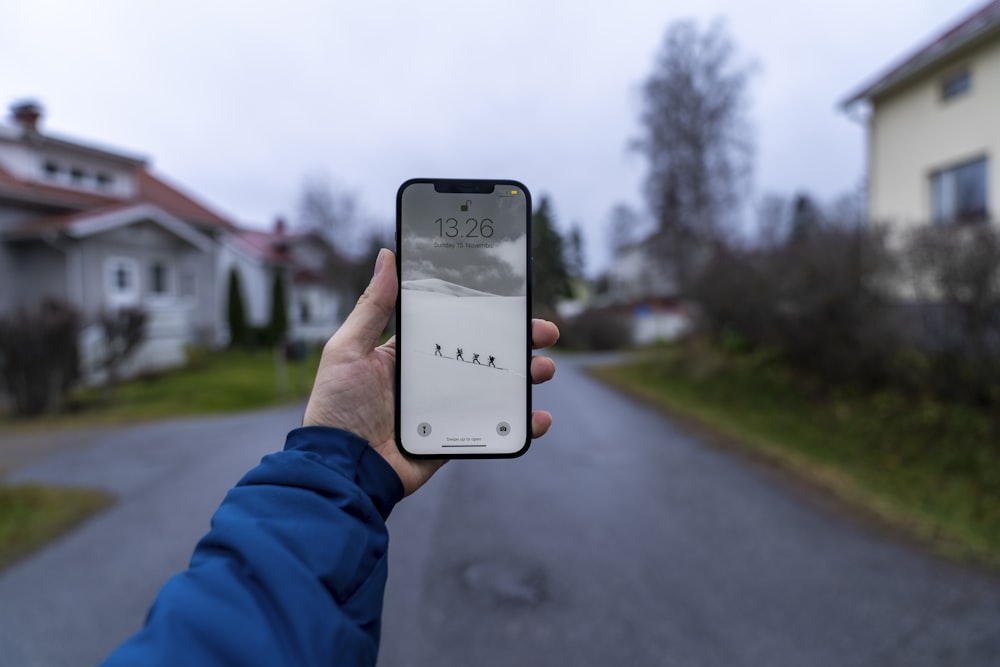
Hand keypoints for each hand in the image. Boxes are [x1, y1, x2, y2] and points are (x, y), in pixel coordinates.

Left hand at [302, 249, 558, 495]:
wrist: (341, 469)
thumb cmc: (336, 408)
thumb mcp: (348, 349)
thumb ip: (372, 307)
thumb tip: (386, 256)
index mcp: (408, 354)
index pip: (455, 325)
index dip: (484, 312)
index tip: (512, 299)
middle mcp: (430, 378)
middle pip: (484, 353)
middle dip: (517, 342)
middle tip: (544, 333)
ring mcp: (445, 409)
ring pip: (496, 387)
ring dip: (525, 377)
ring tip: (542, 369)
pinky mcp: (454, 439)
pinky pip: (493, 428)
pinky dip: (520, 424)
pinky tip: (538, 418)